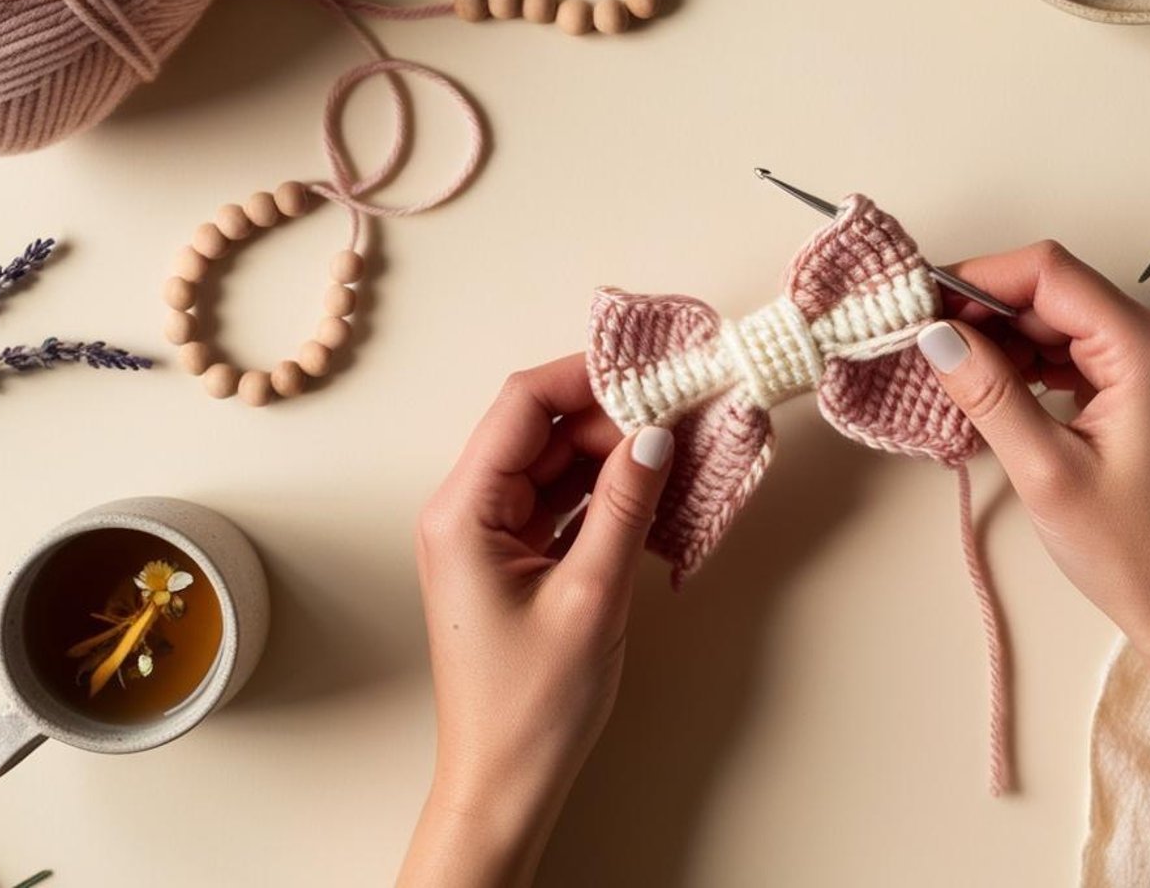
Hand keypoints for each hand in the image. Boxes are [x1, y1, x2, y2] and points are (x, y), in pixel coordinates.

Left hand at [399, 356, 672, 887]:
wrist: (507, 783)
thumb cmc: (532, 704)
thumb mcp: (591, 595)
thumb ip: (625, 505)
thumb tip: (657, 432)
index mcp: (462, 511)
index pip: (522, 406)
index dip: (587, 376)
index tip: (652, 366)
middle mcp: (467, 512)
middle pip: (542, 431)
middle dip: (613, 416)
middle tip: (686, 410)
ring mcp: (490, 537)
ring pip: (558, 466)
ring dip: (617, 454)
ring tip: (684, 444)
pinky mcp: (516, 562)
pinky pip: (564, 505)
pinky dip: (609, 495)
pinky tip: (659, 491)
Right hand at [915, 241, 1149, 658]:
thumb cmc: (1134, 550)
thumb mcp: (1047, 472)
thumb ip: (990, 394)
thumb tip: (935, 334)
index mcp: (1143, 347)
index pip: (1047, 272)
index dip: (978, 278)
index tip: (919, 304)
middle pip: (1051, 290)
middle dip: (982, 309)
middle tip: (919, 342)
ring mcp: (1148, 364)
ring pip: (1056, 320)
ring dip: (1000, 338)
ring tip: (946, 372)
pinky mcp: (1136, 390)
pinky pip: (1070, 353)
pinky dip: (1025, 363)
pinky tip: (987, 390)